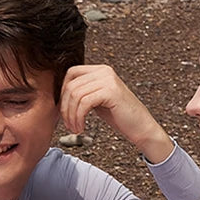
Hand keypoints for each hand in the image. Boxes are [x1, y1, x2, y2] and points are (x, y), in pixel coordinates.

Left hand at [60, 64, 174, 163]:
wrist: (141, 127)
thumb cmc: (118, 116)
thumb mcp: (96, 100)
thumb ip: (83, 92)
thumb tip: (59, 94)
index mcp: (100, 70)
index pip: (71, 73)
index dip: (63, 93)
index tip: (64, 111)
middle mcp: (104, 71)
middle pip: (70, 85)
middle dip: (65, 108)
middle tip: (68, 125)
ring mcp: (108, 79)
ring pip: (75, 95)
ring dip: (71, 116)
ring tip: (75, 128)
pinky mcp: (110, 91)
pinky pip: (84, 103)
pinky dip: (78, 117)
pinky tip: (81, 128)